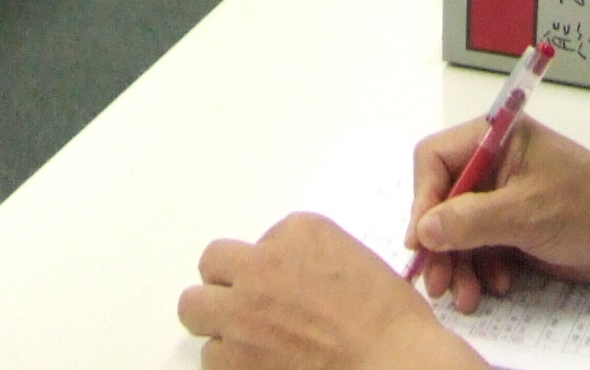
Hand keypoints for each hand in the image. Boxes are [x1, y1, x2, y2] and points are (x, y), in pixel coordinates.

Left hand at [178, 215, 459, 369]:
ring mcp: (243, 311)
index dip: (270, 269)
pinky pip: (210, 356)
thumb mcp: (354, 260)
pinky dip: (230, 362)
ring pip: (195, 309)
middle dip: (224, 284)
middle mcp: (262, 265)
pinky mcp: (234, 357)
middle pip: (212, 264)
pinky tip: (258, 365)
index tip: (286, 288)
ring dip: (220, 323)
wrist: (394, 362)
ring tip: (247, 340)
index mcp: (298, 232)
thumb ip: (310, 260)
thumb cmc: (389, 322)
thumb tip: (290, 281)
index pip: (259, 242)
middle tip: (246, 305)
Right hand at [407, 113, 589, 313]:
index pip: (435, 160)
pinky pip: (479, 246)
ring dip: (458, 264)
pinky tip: (496, 286)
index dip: (423, 199)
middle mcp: (491, 163)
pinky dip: (481, 268)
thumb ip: (471, 221)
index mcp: (494, 138)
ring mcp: (500, 195)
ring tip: (467, 296)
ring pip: (456, 230)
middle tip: (437, 283)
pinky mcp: (510, 224)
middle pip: (441, 200)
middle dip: (439, 243)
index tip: (422, 241)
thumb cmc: (587, 207)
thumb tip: (423, 231)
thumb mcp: (525, 213)